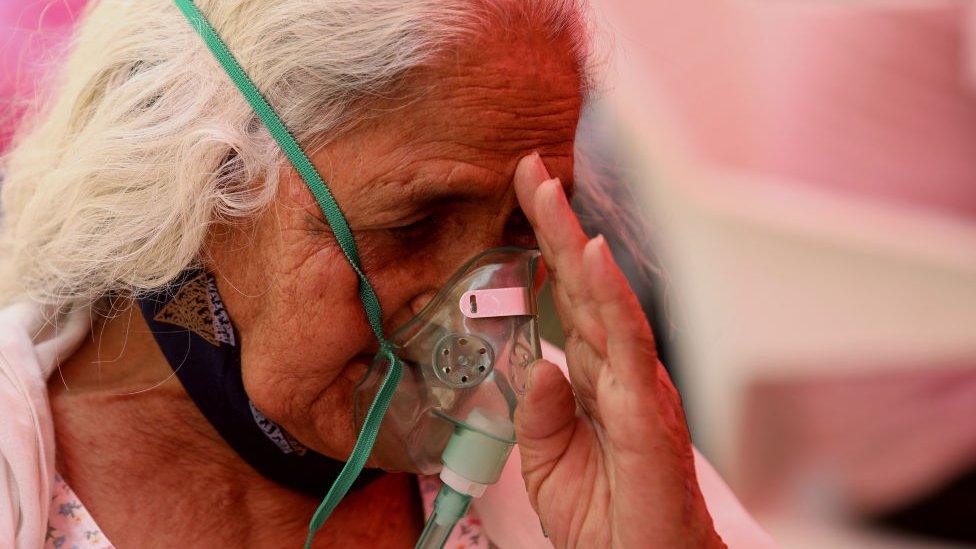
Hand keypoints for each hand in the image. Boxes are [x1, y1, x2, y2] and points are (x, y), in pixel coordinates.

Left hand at [512, 153, 724, 547]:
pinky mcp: (646, 410)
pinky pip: (627, 344)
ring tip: (550, 194)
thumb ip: (537, 413)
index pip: (567, 299)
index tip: (522, 197)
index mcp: (594, 378)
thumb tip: (537, 363)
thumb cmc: (609, 516)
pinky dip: (612, 297)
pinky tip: (595, 256)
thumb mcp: (549, 463)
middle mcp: (618, 370)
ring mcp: (636, 385)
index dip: (545, 248)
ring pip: (606, 300)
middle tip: (530, 169)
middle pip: (585, 285)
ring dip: (577, 244)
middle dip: (555, 224)